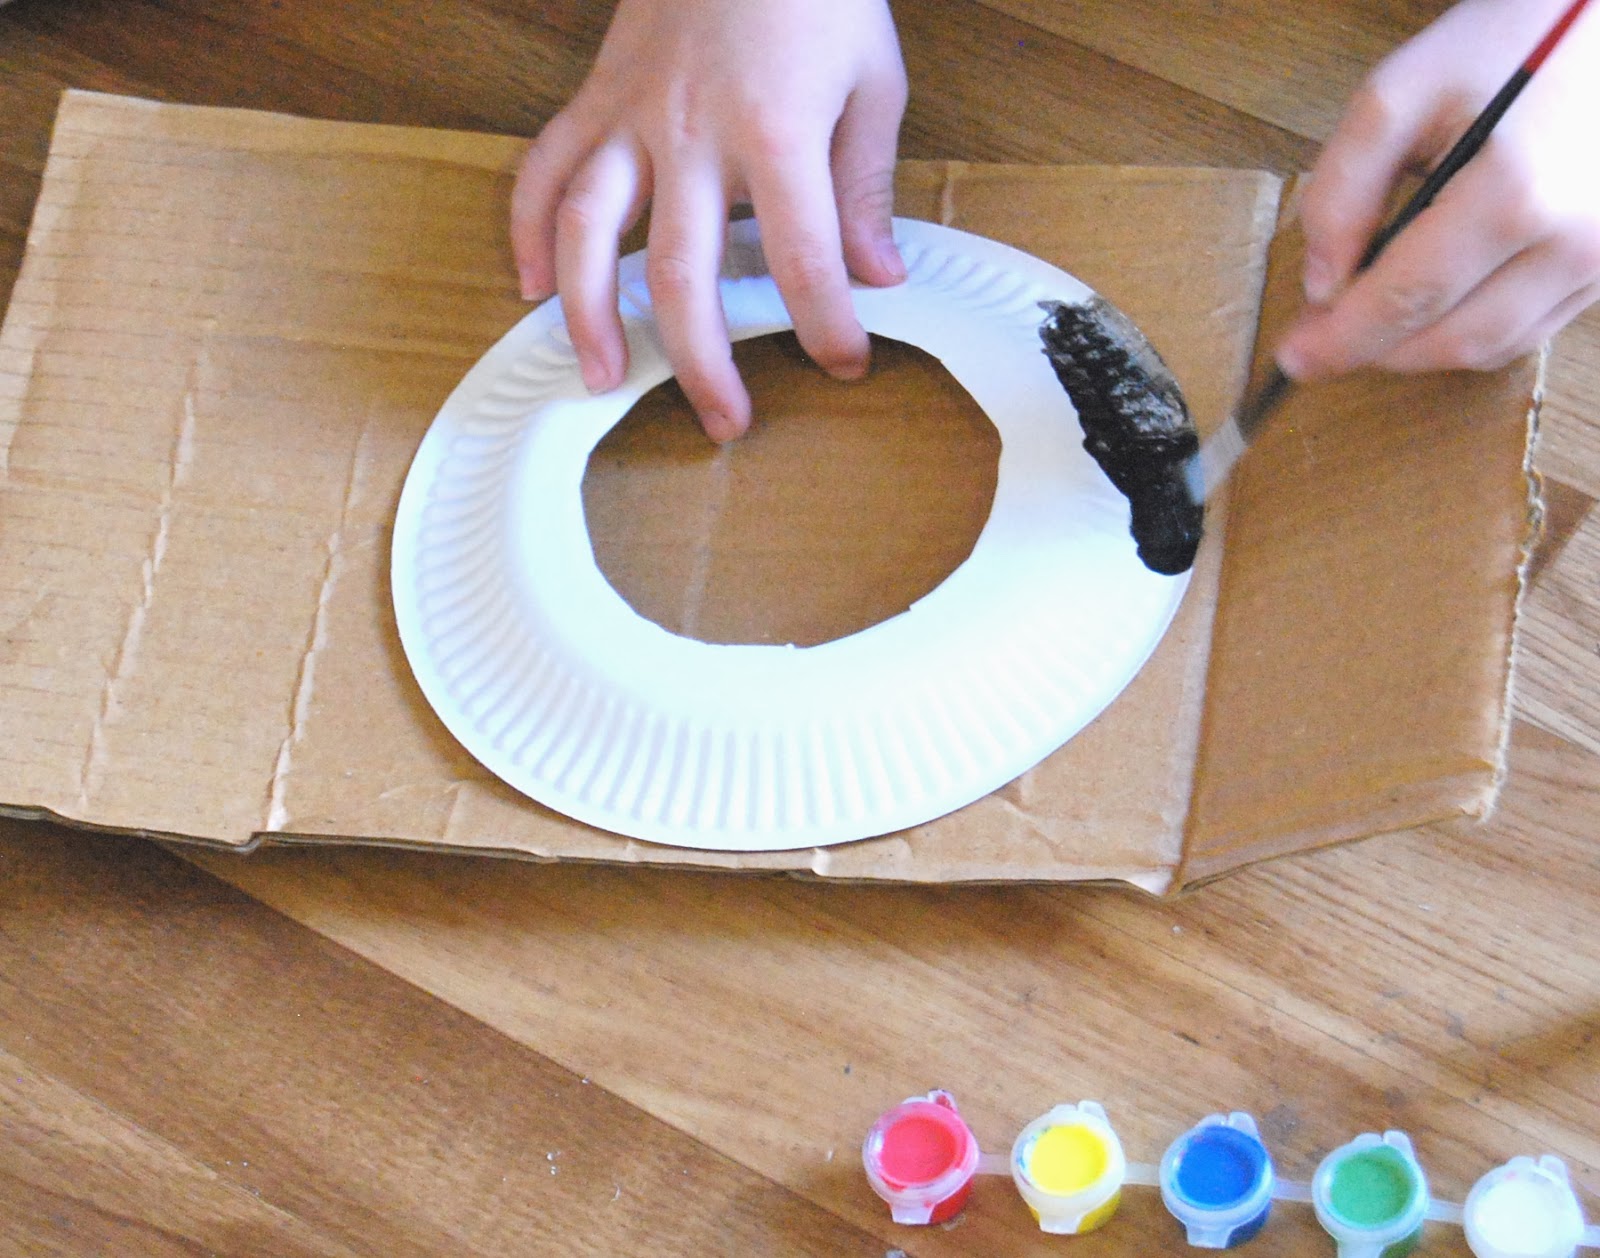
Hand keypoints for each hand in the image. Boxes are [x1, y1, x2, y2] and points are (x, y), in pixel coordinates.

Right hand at [509, 0, 908, 440]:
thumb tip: (877, 274)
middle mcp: (692, 133)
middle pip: (684, 275)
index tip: (844, 364)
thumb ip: (866, 185)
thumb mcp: (871, 79)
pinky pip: (546, 169)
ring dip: (591, 314)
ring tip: (600, 375)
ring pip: (591, 233)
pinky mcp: (597, 96)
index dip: (826, 326)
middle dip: (704, 362)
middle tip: (724, 421)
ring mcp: (632, 115)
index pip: (803, 261)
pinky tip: (531, 285)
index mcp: (775, 133)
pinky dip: (530, 229)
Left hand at [1278, 0, 1599, 380]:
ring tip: (1372, 316)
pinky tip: (1432, 302)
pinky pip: (1530, 330)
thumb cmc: (1505, 45)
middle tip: (1323, 336)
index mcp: (1515, 194)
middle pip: (1450, 340)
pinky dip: (1468, 331)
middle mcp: (1573, 242)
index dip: (1342, 340)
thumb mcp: (1400, 93)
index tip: (1293, 360)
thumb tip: (1321, 285)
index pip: (1408, 299)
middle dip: (1376, 349)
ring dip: (1420, 348)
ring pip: (1491, 349)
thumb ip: (1343, 189)